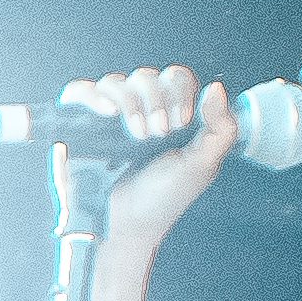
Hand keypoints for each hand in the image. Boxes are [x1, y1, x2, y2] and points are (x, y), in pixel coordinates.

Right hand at [58, 65, 246, 255]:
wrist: (130, 224)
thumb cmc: (166, 196)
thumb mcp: (203, 164)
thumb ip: (222, 128)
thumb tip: (216, 87)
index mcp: (170, 112)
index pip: (176, 77)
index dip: (180, 92)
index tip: (182, 123)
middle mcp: (139, 109)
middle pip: (146, 76)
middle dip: (156, 100)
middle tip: (159, 133)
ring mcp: (108, 115)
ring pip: (115, 81)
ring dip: (130, 102)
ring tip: (137, 135)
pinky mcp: (81, 123)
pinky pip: (80, 91)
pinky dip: (92, 95)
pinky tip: (107, 112)